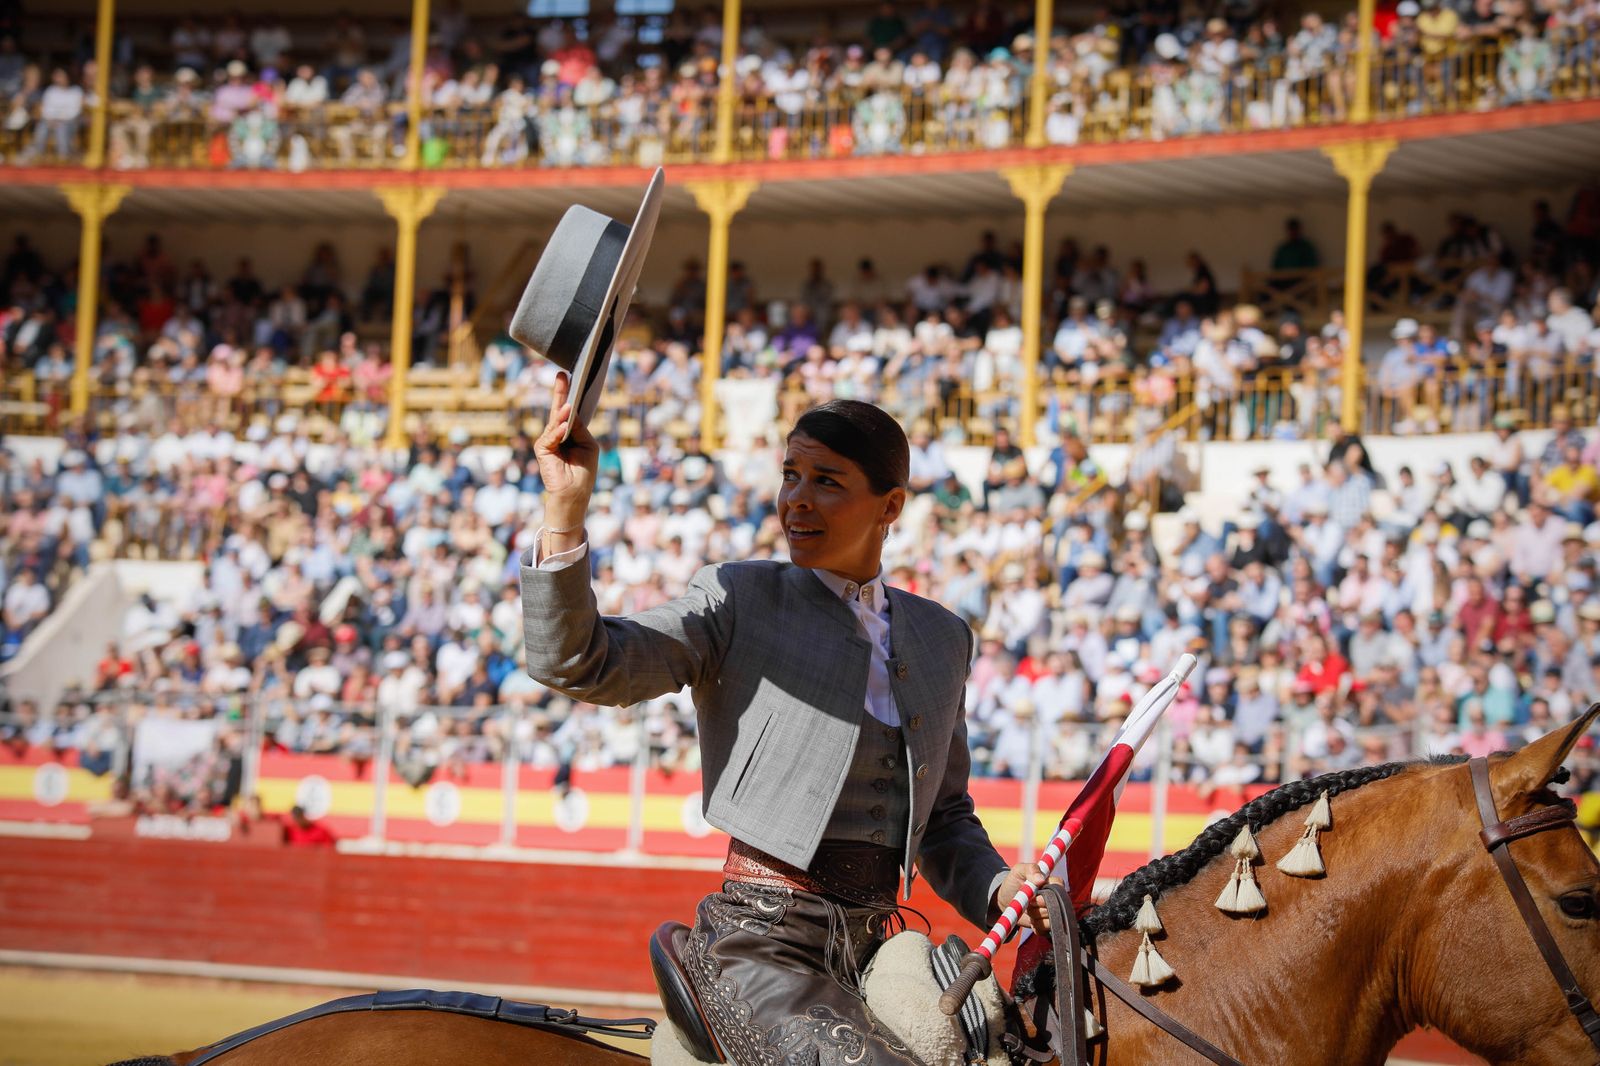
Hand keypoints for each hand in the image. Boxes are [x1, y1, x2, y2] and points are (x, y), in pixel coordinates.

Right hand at [534, 372, 598, 530]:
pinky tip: (564, 428)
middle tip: (562, 375)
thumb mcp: (588, 444)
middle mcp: (557, 434)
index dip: (569, 395)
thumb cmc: (584, 471)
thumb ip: (579, 428)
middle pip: (558, 410)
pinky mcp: (542, 449)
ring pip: (555, 422)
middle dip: (561, 392)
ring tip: (567, 404)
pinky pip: (551, 436)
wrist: (575, 494)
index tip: (570, 377)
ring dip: (562, 413)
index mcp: (570, 432)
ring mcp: (548, 441)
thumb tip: (570, 413)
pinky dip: (558, 432)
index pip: (569, 411)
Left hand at [994, 862, 1063, 932]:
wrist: (1004, 900)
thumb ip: (1031, 869)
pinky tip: (1030, 919)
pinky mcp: (1046, 925)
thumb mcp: (1019, 871)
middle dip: (1038, 905)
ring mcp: (1051, 912)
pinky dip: (1035, 926)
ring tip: (1027, 909)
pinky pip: (1045, 930)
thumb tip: (1041, 878)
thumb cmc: (1013, 882)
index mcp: (1051, 883)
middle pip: (1055, 905)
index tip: (1034, 893)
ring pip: (1050, 919)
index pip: (1059, 886)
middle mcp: (1055, 898)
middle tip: (1028, 901)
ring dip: (1035, 915)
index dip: (1047, 892)